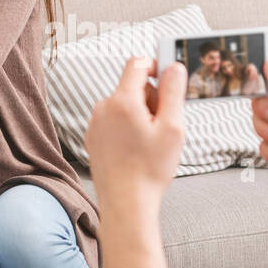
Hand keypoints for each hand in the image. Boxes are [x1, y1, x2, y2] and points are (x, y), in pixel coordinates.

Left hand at [85, 57, 185, 216]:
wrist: (126, 204)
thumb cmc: (150, 169)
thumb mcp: (173, 127)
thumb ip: (173, 92)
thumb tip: (174, 67)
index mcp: (123, 101)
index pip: (137, 63)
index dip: (156, 66)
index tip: (169, 81)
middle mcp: (104, 108)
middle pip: (132, 86)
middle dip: (151, 99)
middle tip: (163, 125)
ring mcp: (95, 123)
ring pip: (124, 104)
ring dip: (140, 115)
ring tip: (149, 142)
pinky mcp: (93, 137)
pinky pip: (114, 121)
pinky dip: (127, 128)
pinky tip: (136, 150)